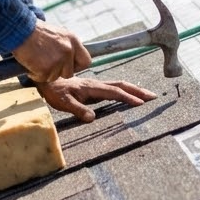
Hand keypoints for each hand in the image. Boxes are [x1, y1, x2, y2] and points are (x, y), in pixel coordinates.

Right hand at [11, 21, 90, 83]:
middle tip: (46, 63)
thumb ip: (66, 45)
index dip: (77, 67)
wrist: (20, 30)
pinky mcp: (46, 69)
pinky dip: (35, 74)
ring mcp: (58, 60)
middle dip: (57, 72)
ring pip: (54, 77)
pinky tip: (30, 63)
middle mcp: (68, 50)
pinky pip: (42, 78)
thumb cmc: (35, 31)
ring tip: (36, 59)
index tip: (69, 67)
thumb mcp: (57, 33)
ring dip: (44, 72)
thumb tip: (70, 59)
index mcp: (73, 40)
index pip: (86, 61)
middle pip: (69, 73)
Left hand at [36, 77, 157, 122]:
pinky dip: (125, 90)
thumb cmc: (54, 92)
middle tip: (153, 97)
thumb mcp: (63, 103)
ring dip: (134, 89)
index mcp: (92, 88)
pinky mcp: (94, 88)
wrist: (46, 81)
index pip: (114, 92)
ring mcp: (96, 85)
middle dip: (138, 91)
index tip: (141, 104)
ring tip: (147, 96)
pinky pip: (114, 88)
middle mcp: (97, 84)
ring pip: (119, 85)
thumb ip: (78, 109)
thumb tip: (92, 118)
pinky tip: (129, 96)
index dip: (128, 97)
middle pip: (122, 85)